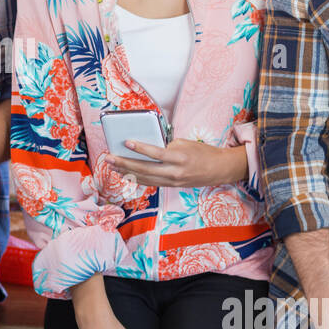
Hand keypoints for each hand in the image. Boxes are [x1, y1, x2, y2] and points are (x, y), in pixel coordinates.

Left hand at [105, 138, 244, 188]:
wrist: (219, 169)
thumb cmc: (202, 152)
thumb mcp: (185, 143)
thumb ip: (165, 145)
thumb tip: (145, 146)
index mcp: (180, 158)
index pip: (157, 153)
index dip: (141, 148)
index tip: (126, 142)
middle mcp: (175, 172)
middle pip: (145, 169)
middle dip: (124, 163)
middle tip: (109, 158)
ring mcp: (172, 181)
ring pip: (144, 178)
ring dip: (126, 172)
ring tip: (112, 165)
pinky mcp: (171, 186)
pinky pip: (150, 182)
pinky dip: (137, 178)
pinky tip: (125, 173)